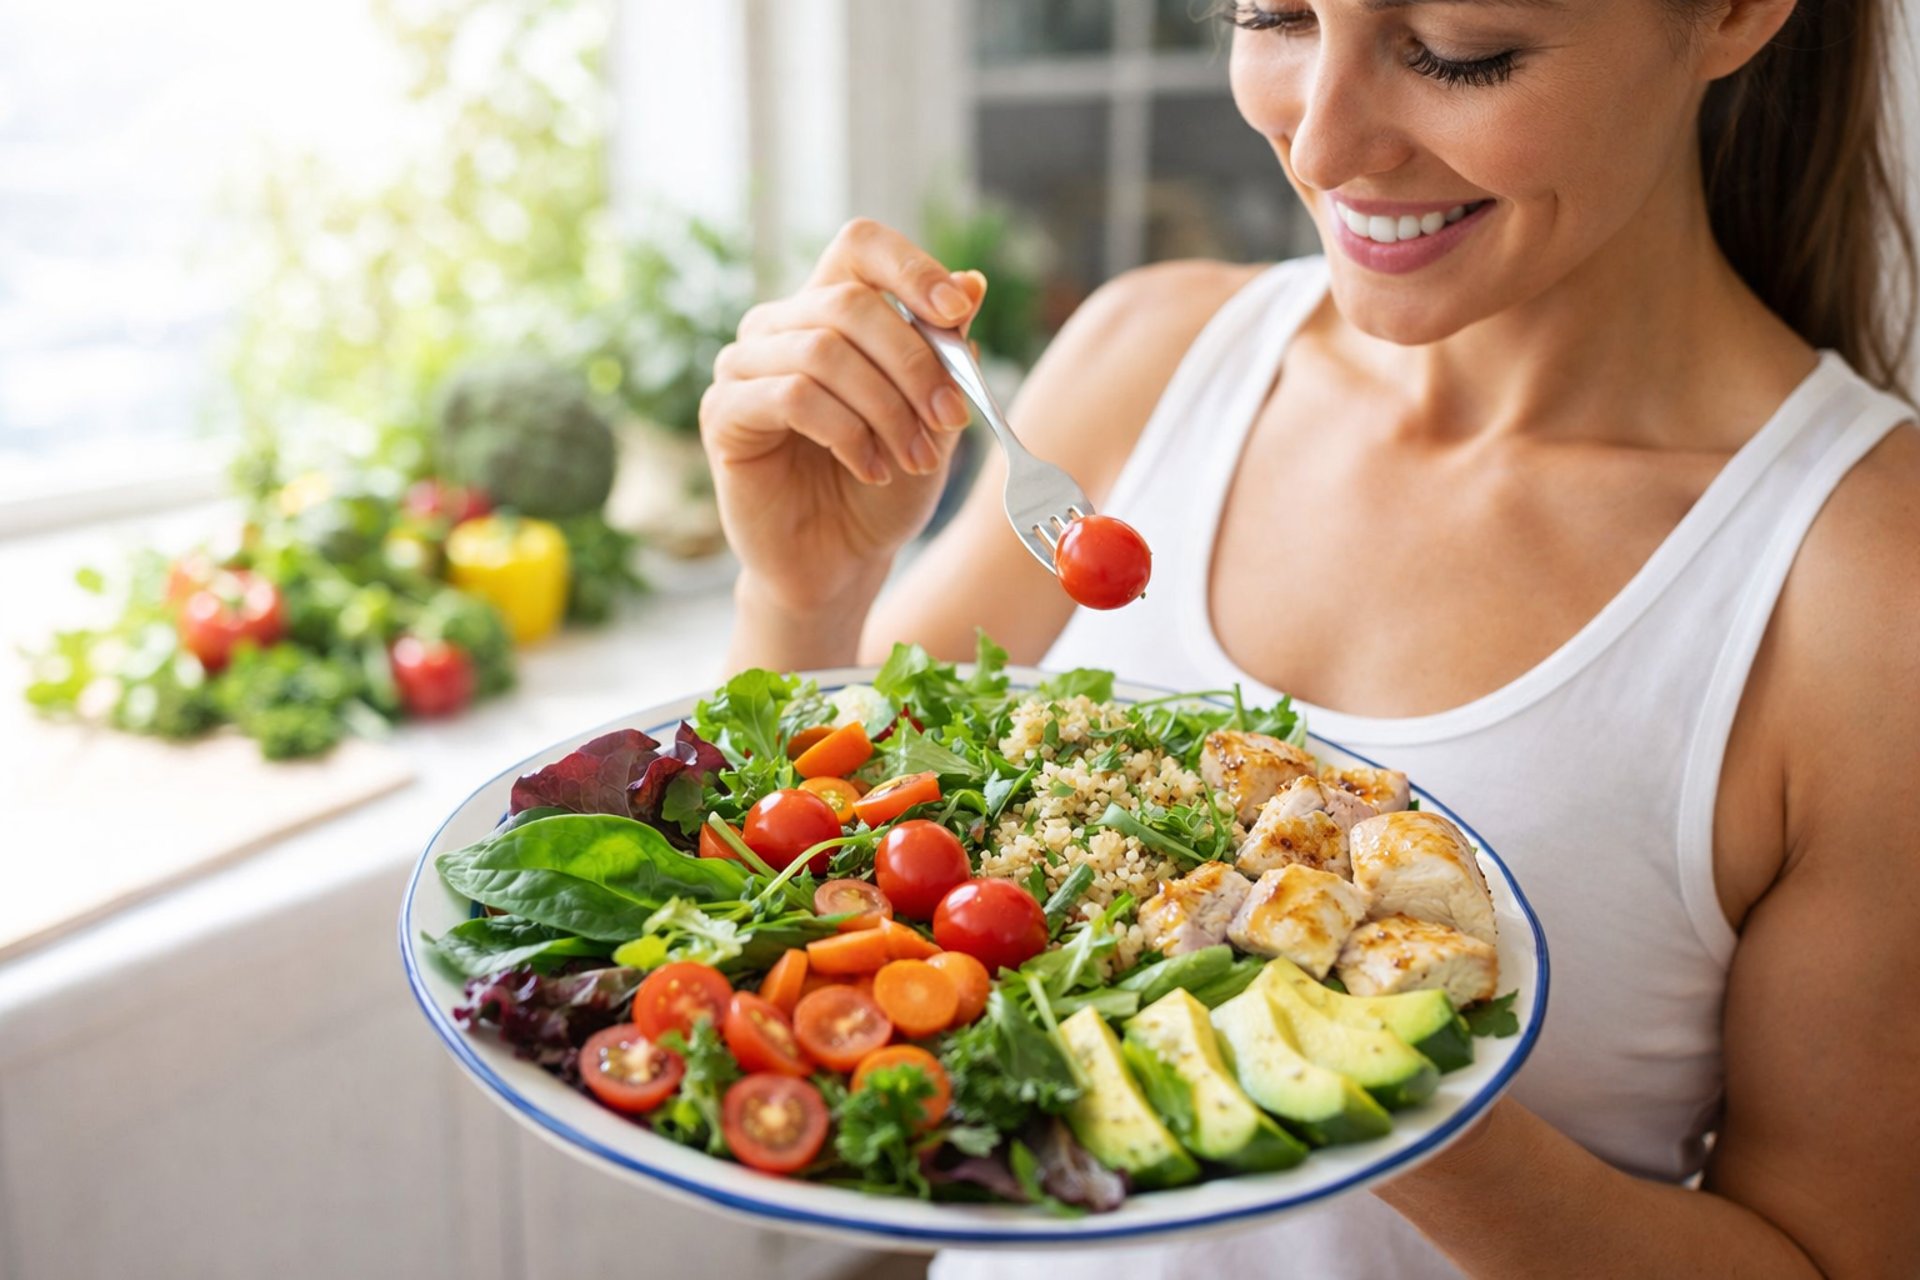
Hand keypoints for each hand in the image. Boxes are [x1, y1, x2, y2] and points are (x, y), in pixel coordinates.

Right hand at [700, 218, 985, 616]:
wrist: (842, 560)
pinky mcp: (724, 413)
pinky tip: (872, 467)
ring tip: (913, 458)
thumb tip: (972, 282)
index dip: (910, 267)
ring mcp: (744, 366)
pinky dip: (847, 433)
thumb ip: (946, 353)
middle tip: (953, 418)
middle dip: (915, 363)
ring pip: (824, 351)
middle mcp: (780, 326)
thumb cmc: (885, 484)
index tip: (956, 311)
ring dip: (886, 408)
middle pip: (849, 302)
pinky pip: (792, 396)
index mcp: (830, 309)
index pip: (860, 247)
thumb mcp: (933, 417)